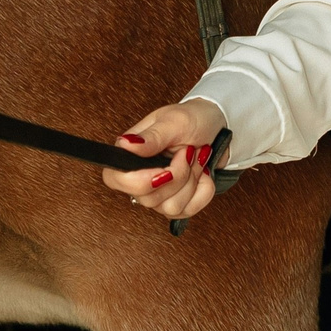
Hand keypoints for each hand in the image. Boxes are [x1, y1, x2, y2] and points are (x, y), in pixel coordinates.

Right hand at [102, 98, 226, 220]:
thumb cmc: (193, 119)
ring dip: (192, 181)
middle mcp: (141, 176)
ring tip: (195, 160)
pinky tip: (202, 174)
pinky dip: (203, 191)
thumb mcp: (174, 121)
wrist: (216, 127)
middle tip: (187, 152)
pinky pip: (189, 210)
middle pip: (148, 199)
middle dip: (177, 175)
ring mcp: (159, 193)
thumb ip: (151, 137)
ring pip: (170, 208)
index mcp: (131, 153)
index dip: (137, 182)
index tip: (164, 169)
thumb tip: (125, 144)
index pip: (114, 179)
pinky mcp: (178, 202)